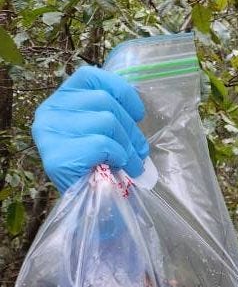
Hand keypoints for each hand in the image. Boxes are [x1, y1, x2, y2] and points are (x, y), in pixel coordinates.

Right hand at [32, 66, 146, 192]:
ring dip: (128, 146)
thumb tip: (136, 111)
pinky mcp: (57, 157)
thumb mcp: (101, 133)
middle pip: (104, 101)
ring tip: (133, 164)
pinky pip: (102, 144)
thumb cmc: (97, 169)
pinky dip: (119, 156)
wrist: (89, 209)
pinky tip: (120, 168)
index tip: (137, 113)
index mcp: (59, 102)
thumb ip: (109, 114)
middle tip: (140, 151)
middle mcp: (48, 113)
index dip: (120, 91)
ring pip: (106, 120)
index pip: (90, 77)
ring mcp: (49, 135)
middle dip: (131, 128)